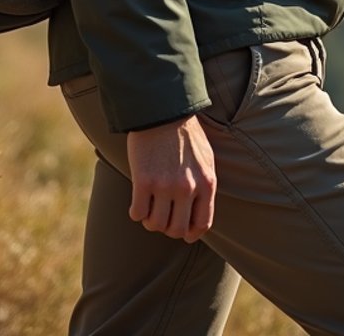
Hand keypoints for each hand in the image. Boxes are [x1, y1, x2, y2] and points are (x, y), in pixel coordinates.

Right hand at [126, 114, 216, 241]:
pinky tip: (137, 202)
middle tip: (162, 215)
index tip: (182, 231)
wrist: (163, 110)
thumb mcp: (206, 158)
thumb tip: (200, 212)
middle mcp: (187, 188)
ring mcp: (165, 185)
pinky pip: (137, 213)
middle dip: (168, 227)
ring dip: (150, 220)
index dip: (190, 233)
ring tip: (149, 208)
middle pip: (176, 230)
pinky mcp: (143, 180)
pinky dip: (136, 212)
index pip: (202, 224)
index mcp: (206, 183)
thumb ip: (204, 185)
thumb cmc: (185, 133)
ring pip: (155, 225)